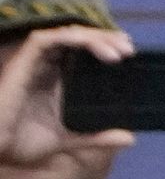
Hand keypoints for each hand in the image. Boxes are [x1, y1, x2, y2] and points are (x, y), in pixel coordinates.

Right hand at [0, 22, 134, 173]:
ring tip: (119, 49)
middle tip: (129, 47)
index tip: (128, 51)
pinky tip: (90, 44)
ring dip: (92, 37)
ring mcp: (32, 64)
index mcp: (55, 80)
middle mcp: (44, 68)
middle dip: (104, 38)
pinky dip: (69, 37)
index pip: (81, 53)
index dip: (104, 46)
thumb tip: (130, 138)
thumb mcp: (68, 139)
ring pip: (64, 35)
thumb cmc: (22, 143)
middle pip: (76, 40)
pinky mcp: (21, 63)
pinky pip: (44, 40)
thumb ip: (97, 137)